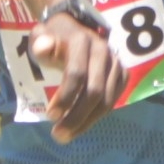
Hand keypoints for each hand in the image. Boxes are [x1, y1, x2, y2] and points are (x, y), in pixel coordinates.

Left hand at [30, 13, 117, 142]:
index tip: (50, 116)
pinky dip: (98, 116)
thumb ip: (40, 43)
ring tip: (68, 135)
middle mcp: (104, 52)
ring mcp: (116, 64)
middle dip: (76, 117)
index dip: (65, 97)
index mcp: (82, 42)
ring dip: (87, 122)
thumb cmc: (54, 38)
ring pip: (107, 101)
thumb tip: (42, 48)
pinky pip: (114, 100)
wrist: (76, 28)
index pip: (77, 74)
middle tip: (58, 135)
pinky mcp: (123, 74)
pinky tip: (82, 124)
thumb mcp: (42, 36)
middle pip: (95, 92)